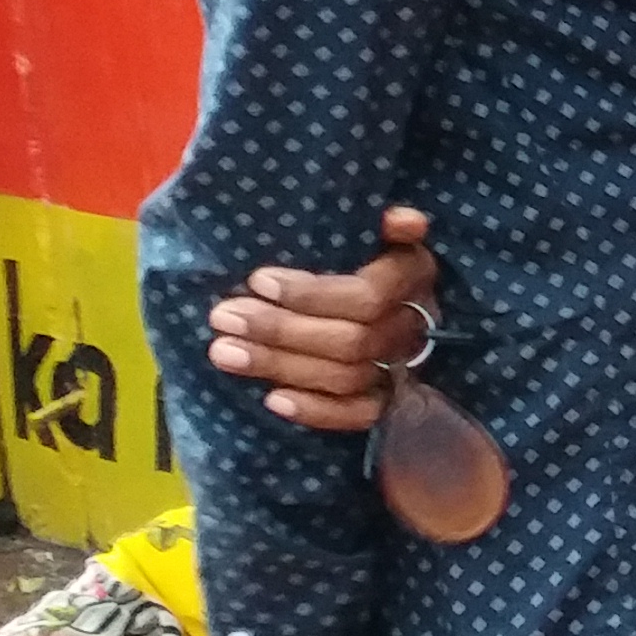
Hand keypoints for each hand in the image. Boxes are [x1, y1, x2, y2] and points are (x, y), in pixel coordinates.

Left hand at [206, 206, 439, 432]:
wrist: (371, 303)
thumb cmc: (353, 255)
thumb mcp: (367, 231)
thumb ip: (384, 224)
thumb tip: (399, 219)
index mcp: (412, 274)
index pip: (368, 296)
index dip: (313, 294)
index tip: (258, 281)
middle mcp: (412, 323)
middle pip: (353, 341)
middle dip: (281, 330)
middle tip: (224, 317)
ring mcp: (402, 365)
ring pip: (347, 376)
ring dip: (282, 366)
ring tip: (223, 351)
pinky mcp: (386, 399)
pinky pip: (360, 415)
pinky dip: (317, 410)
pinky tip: (271, 399)